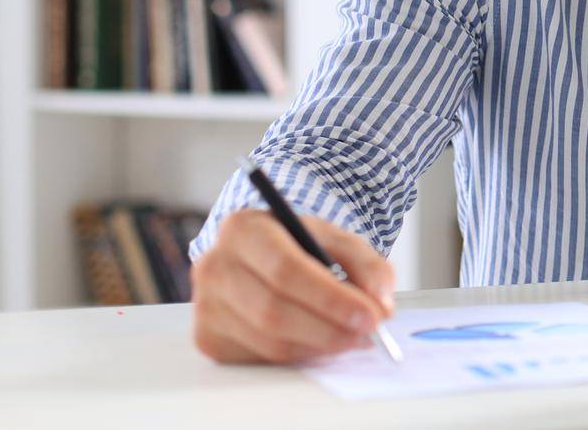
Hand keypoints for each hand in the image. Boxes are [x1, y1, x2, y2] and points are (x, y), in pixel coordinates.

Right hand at [191, 209, 394, 364]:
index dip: (330, 298)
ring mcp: (206, 305)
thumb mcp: (337, 240)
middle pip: (273, 310)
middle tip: (367, 334)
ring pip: (268, 341)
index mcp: (243, 228)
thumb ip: (368, 266)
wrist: (259, 255)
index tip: (369, 315)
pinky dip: (299, 355)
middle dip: (328, 328)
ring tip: (352, 338)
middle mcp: (214, 265)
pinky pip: (260, 357)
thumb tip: (382, 304)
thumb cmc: (300, 246)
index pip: (285, 269)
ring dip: (318, 345)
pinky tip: (320, 341)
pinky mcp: (208, 337)